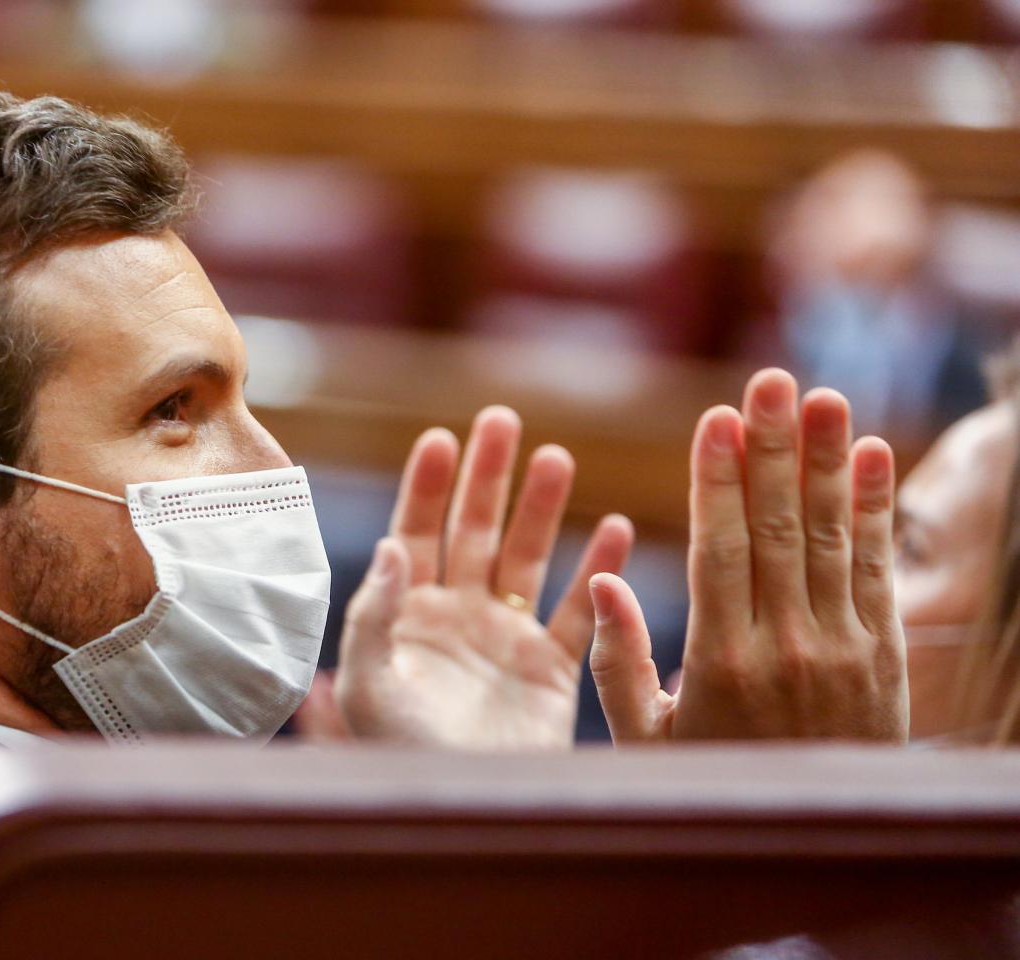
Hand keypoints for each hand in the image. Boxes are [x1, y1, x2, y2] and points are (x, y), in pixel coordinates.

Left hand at [335, 409, 634, 749]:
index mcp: (406, 617)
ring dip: (542, 510)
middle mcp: (456, 618)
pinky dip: (599, 574)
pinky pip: (579, 613)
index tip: (441, 438)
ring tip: (559, 458)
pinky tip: (616, 531)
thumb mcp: (369, 687)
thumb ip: (374, 615)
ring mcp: (505, 640)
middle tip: (503, 420)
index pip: (415, 535)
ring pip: (526, 558)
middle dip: (488, 477)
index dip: (427, 488)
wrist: (462, 817)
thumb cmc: (400, 758)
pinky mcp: (551, 672)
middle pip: (473, 531)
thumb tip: (390, 544)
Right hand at [588, 370, 907, 742]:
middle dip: (774, 449)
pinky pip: (879, 568)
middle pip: (777, 529)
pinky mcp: (882, 653)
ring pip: (832, 537)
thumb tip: (601, 579)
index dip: (719, 482)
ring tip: (824, 396)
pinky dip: (878, 509)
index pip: (721, 553)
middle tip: (770, 381)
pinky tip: (874, 454)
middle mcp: (786, 647)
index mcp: (719, 663)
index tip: (716, 420)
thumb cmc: (711, 779)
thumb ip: (616, 660)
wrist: (813, 842)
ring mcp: (842, 648)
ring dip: (828, 460)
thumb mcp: (645, 737)